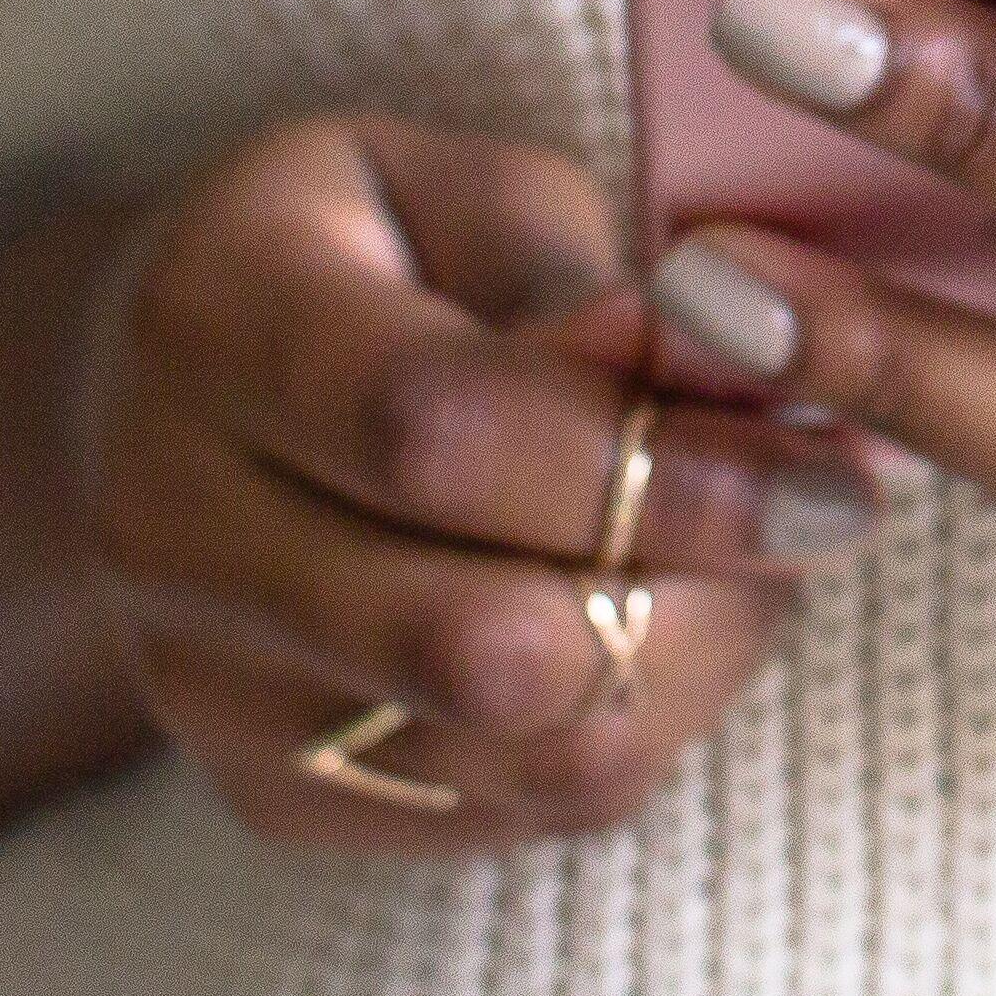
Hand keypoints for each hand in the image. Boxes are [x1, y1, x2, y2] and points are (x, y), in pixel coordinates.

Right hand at [68, 112, 890, 846]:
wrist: (167, 399)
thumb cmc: (367, 258)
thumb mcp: (459, 188)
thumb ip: (578, 275)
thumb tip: (710, 370)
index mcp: (213, 322)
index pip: (437, 429)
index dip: (658, 454)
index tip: (825, 449)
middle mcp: (170, 528)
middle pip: (477, 639)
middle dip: (705, 585)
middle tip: (828, 505)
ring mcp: (208, 688)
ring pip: (521, 753)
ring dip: (697, 663)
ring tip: (761, 557)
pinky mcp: (271, 794)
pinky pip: (521, 808)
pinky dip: (642, 721)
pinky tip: (672, 614)